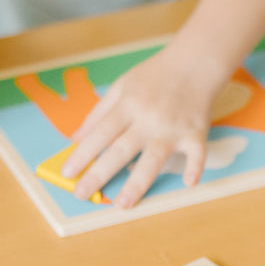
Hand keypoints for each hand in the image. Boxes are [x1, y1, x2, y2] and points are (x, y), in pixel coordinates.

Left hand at [63, 47, 218, 206]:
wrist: (195, 62)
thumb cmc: (155, 76)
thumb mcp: (121, 86)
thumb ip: (99, 113)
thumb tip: (75, 139)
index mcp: (128, 105)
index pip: (100, 133)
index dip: (83, 154)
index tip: (68, 172)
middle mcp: (148, 118)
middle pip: (121, 149)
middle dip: (99, 173)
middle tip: (81, 193)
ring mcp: (173, 128)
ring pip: (153, 158)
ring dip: (138, 182)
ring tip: (123, 203)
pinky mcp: (196, 133)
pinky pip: (196, 154)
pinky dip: (194, 167)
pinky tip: (188, 183)